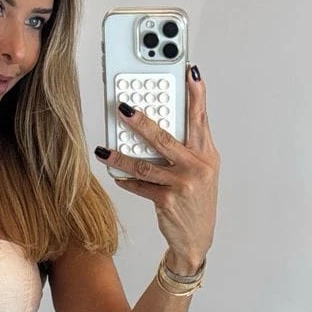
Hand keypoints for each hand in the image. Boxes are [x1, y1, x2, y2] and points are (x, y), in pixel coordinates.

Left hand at [95, 67, 219, 268]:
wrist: (196, 239)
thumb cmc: (196, 201)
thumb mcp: (202, 172)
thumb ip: (188, 148)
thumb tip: (160, 125)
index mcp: (207, 155)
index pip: (201, 118)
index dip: (196, 94)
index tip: (189, 72)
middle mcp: (197, 166)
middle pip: (166, 137)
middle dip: (142, 122)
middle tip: (123, 108)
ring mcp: (182, 184)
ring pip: (145, 164)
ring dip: (121, 156)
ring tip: (104, 150)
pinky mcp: (166, 200)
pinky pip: (140, 185)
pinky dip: (126, 180)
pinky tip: (116, 175)